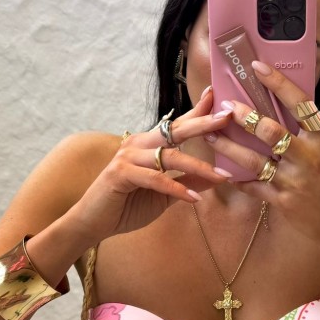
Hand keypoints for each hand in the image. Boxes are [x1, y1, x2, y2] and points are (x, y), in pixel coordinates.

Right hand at [69, 86, 232, 245]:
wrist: (93, 223)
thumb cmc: (126, 206)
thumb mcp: (165, 195)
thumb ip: (188, 183)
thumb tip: (218, 177)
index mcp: (147, 144)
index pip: (176, 125)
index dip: (196, 111)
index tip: (216, 96)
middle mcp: (138, 144)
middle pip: (175, 131)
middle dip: (203, 123)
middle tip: (226, 117)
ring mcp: (128, 157)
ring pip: (170, 156)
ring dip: (199, 167)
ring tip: (223, 176)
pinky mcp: (121, 174)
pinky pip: (156, 179)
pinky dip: (176, 189)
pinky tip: (194, 200)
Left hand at [206, 63, 319, 243]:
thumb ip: (305, 131)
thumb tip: (277, 103)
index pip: (300, 103)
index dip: (278, 83)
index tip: (257, 67)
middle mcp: (309, 157)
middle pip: (271, 131)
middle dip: (244, 117)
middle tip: (225, 107)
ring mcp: (295, 181)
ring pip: (255, 160)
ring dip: (229, 147)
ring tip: (212, 136)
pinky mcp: (283, 201)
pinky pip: (253, 186)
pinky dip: (237, 178)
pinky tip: (222, 170)